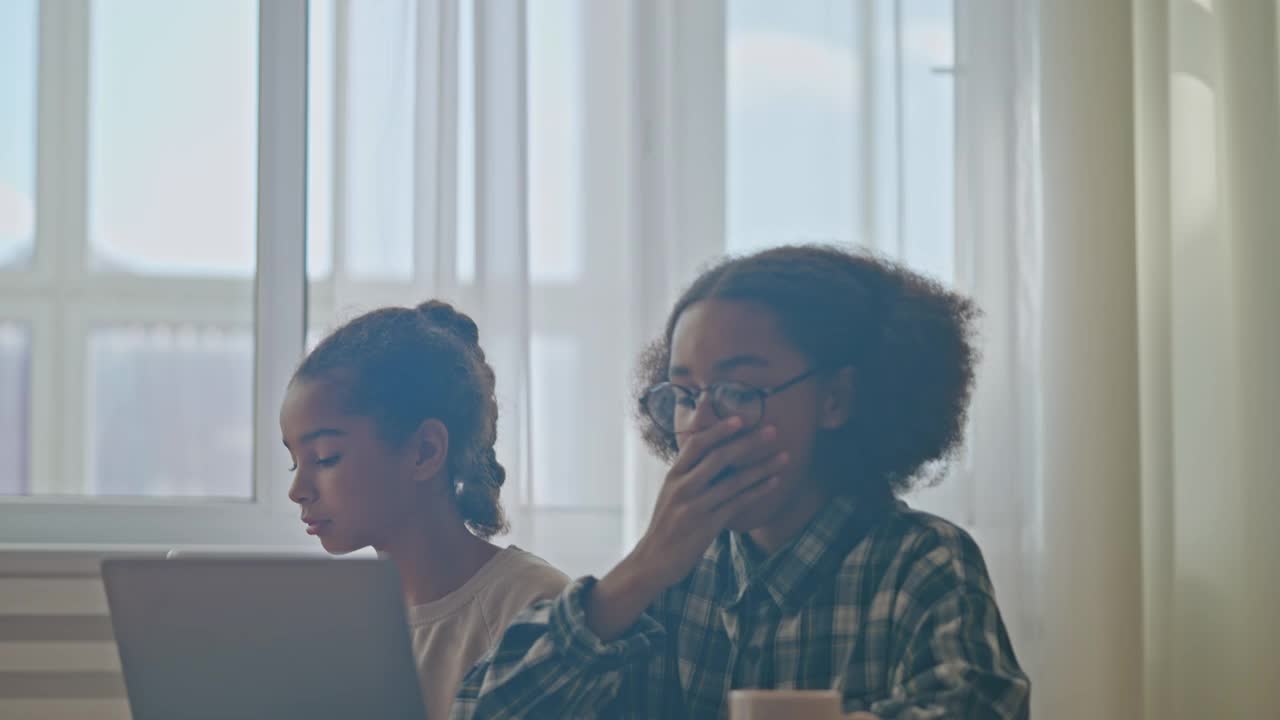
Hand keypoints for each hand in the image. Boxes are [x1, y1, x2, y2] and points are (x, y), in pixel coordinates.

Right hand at [586, 417, 787, 640]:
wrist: (653, 560)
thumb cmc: (667, 524)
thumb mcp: (670, 493)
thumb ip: (689, 472)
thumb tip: (710, 450)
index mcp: (673, 475)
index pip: (696, 444)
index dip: (719, 430)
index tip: (741, 418)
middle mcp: (682, 487)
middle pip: (719, 457)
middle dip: (748, 442)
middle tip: (772, 430)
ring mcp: (695, 507)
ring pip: (734, 481)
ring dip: (762, 467)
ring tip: (785, 456)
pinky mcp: (707, 525)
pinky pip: (738, 504)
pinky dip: (758, 491)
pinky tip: (774, 482)